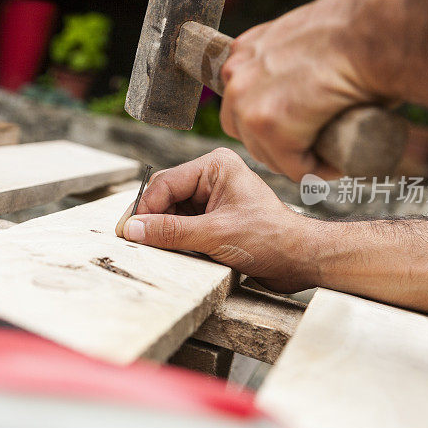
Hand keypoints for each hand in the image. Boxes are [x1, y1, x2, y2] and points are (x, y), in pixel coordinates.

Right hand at [115, 148, 318, 292]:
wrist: (300, 260)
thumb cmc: (270, 239)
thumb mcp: (215, 235)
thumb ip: (171, 231)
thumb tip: (133, 230)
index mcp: (215, 166)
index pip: (166, 183)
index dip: (144, 208)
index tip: (127, 231)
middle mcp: (212, 177)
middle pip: (165, 195)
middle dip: (150, 218)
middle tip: (131, 241)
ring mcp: (213, 197)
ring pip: (171, 211)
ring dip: (161, 230)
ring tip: (149, 248)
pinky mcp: (215, 217)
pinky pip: (183, 224)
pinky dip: (173, 237)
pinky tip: (167, 250)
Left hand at [220, 0, 377, 180]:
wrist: (374, 30)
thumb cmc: (358, 31)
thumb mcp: (308, 42)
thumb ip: (291, 65)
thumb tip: (302, 94)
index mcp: (244, 53)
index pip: (242, 103)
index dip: (271, 122)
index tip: (302, 128)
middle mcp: (236, 75)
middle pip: (246, 133)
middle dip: (278, 147)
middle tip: (316, 147)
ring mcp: (247, 101)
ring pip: (268, 154)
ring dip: (297, 161)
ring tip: (329, 155)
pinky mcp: (268, 125)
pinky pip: (292, 167)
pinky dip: (317, 171)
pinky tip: (337, 163)